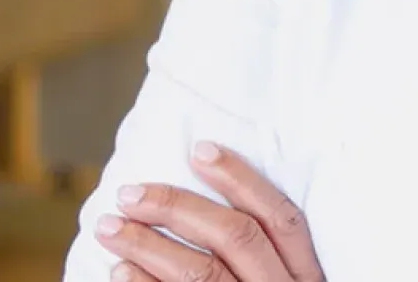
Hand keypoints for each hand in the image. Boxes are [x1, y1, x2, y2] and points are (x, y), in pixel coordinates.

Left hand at [94, 142, 323, 281]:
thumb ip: (267, 259)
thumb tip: (209, 210)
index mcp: (307, 279)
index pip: (280, 216)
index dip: (243, 179)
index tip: (200, 149)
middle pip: (234, 238)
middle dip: (179, 207)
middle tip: (130, 191)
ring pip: (201, 274)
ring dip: (150, 244)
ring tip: (111, 227)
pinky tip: (118, 273)